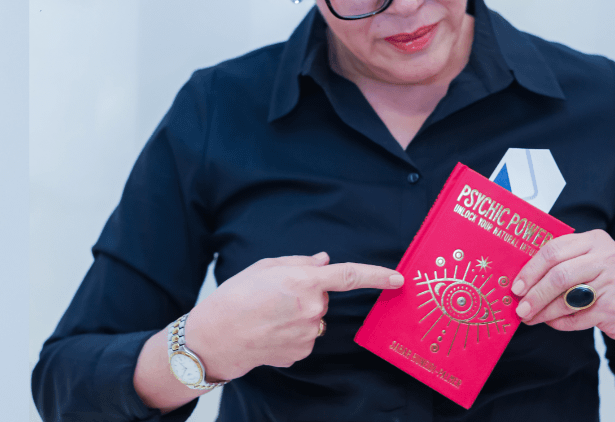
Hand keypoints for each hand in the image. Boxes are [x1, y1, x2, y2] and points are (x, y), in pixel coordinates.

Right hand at [183, 252, 403, 380]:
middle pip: (323, 297)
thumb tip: (324, 262)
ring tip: (268, 315)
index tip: (397, 278)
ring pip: (314, 319)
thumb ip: (299, 263)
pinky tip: (270, 331)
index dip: (377, 276)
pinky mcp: (302, 352)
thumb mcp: (264, 267)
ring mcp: (309, 334)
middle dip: (306, 294)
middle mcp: (312, 309)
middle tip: (275, 296)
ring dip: (299, 315)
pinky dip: (291, 333)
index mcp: (303, 281)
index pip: (350, 276)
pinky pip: (305, 337)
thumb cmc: (235, 297)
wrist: (217, 336)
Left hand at [512, 229, 614, 343]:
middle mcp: (607, 257)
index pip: (553, 250)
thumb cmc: (612, 285)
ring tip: (529, 318)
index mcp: (595, 240)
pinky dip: (560, 322)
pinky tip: (552, 323)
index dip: (530, 269)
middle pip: (558, 275)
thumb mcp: (592, 263)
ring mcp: (613, 282)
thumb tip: (522, 279)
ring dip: (542, 311)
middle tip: (520, 307)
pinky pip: (577, 316)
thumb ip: (563, 263)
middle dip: (534, 294)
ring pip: (565, 298)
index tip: (516, 286)